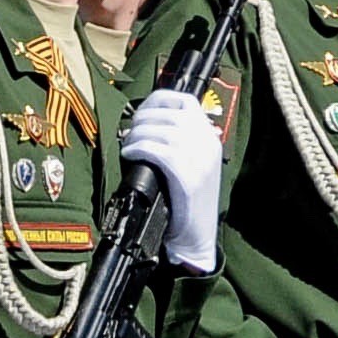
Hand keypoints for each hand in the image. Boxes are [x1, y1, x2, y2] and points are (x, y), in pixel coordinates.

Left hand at [121, 88, 224, 271]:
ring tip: (128, 145)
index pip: (186, 102)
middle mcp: (208, 145)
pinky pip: (160, 151)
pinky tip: (130, 154)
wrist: (196, 237)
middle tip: (129, 132)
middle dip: (143, 119)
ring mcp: (200, 161)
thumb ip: (177, 142)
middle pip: (170, 115)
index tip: (142, 110)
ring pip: (162, 132)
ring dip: (138, 135)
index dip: (159, 100)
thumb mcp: (189, 164)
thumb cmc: (185, 202)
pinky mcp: (189, 177)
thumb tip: (145, 122)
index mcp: (209, 138)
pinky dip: (140, 148)